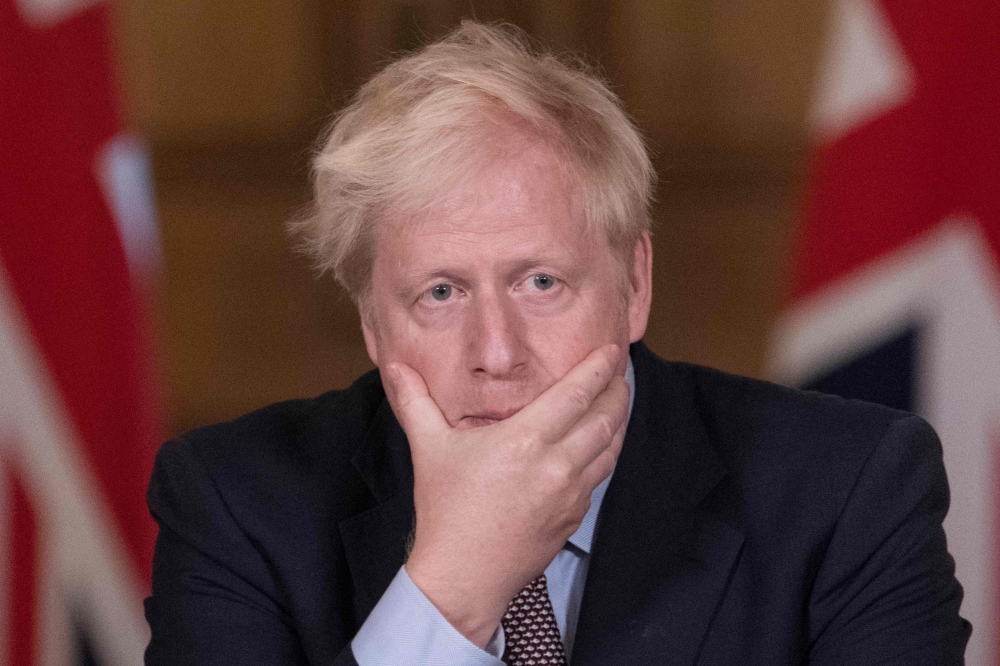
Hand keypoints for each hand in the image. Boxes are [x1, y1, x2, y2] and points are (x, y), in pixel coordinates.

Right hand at [381, 344, 629, 647]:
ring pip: (611, 448)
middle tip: (619, 369)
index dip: (600, 368)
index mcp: (525, 440)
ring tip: (618, 400)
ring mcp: (570, 494)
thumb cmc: (446, 511)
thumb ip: (414, 401)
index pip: (577, 394)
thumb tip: (393, 365)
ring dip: (618, 420)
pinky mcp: (574, 516)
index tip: (613, 348)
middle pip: (606, 417)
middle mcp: (557, 465)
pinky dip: (607, 452)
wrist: (463, 578)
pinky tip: (600, 444)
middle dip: (618, 389)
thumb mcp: (428, 448)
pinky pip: (600, 476)